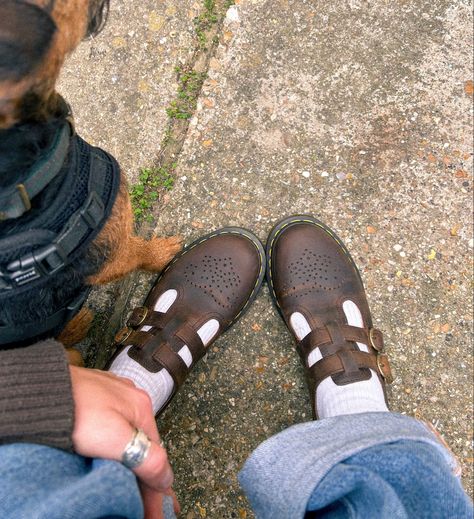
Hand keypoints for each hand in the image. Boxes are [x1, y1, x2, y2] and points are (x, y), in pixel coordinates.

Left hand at [69, 366, 179, 517]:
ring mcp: (111, 397)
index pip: (155, 456)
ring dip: (132, 462)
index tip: (153, 512)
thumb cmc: (74, 409)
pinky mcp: (93, 399)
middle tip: (146, 506)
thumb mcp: (114, 438)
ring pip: (128, 437)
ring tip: (134, 488)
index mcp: (141, 407)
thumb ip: (146, 458)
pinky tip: (113, 456)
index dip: (155, 488)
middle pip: (143, 446)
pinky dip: (116, 447)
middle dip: (146, 477)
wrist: (39, 391)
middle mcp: (130, 399)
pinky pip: (112, 428)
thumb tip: (167, 477)